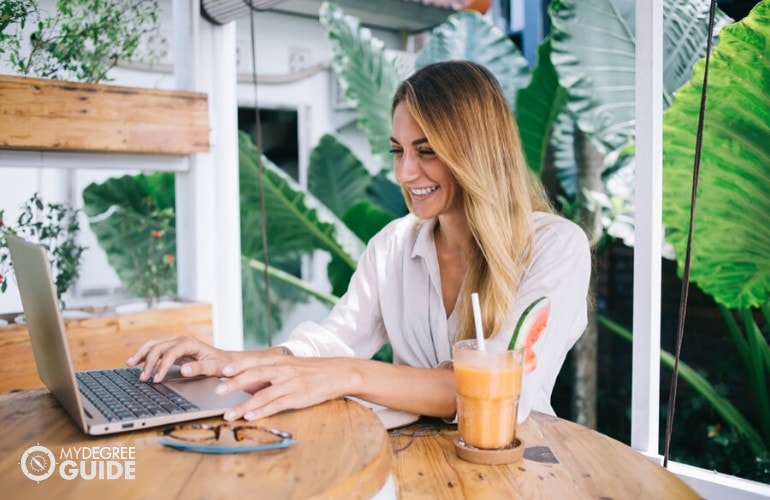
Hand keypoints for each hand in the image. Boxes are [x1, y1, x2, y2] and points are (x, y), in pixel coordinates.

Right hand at [126, 335, 236, 382]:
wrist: (226, 361)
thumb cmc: (221, 364)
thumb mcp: (213, 367)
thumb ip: (199, 368)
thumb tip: (184, 370)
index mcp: (189, 343)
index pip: (170, 353)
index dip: (161, 366)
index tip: (156, 379)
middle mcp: (181, 340)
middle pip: (158, 347)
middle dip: (148, 362)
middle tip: (143, 379)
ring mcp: (176, 343)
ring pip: (154, 345)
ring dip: (141, 354)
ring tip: (129, 364)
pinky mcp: (173, 349)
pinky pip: (155, 349)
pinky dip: (144, 354)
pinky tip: (135, 361)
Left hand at [215, 355, 352, 421]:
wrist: (337, 373)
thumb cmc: (311, 370)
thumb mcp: (290, 364)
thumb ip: (270, 369)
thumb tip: (246, 378)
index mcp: (280, 360)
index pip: (255, 361)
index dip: (238, 366)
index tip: (223, 372)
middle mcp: (284, 370)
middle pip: (255, 375)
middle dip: (235, 384)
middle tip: (218, 391)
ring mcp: (291, 384)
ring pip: (263, 394)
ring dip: (244, 405)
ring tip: (229, 414)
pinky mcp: (298, 397)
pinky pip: (276, 405)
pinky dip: (262, 412)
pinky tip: (250, 417)